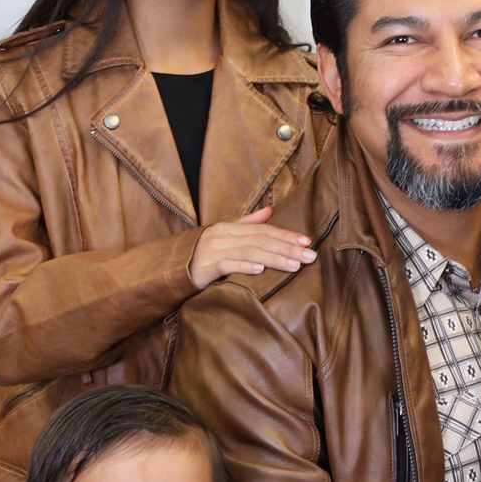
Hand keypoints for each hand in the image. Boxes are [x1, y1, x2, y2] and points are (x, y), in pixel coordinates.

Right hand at [189, 205, 316, 289]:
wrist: (170, 270)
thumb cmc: (201, 255)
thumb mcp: (225, 237)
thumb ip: (247, 224)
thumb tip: (270, 211)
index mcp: (229, 228)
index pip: (263, 230)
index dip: (286, 235)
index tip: (307, 242)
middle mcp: (222, 236)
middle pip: (260, 240)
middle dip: (287, 248)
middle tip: (310, 256)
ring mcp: (212, 250)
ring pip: (249, 252)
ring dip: (273, 258)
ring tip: (294, 265)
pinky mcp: (204, 267)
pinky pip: (226, 265)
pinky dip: (244, 266)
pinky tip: (260, 270)